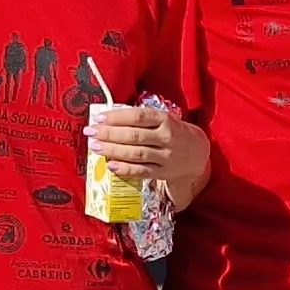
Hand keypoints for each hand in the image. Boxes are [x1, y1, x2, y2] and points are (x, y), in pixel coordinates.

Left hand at [88, 105, 210, 205]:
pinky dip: (125, 169)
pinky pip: (142, 172)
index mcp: (165, 120)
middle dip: (109, 134)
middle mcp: (166, 138)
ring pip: (136, 154)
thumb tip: (110, 119)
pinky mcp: (164, 173)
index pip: (138, 117)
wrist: (198, 153)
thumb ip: (142, 119)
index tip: (99, 118)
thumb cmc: (175, 132)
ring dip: (113, 151)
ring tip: (95, 147)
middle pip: (134, 136)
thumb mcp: (164, 119)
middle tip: (91, 132)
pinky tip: (111, 166)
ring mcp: (166, 157)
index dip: (117, 117)